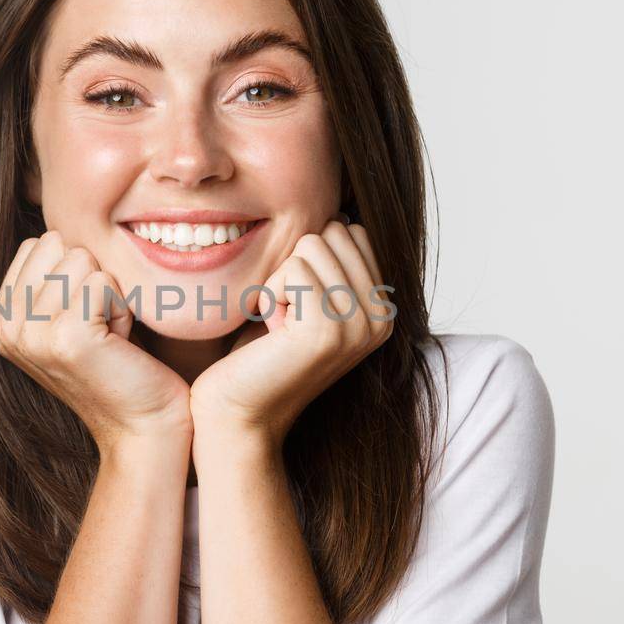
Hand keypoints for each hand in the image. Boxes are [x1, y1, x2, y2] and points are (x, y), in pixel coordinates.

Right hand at [0, 230, 192, 453]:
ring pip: (83, 260)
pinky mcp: (67, 337)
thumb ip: (48, 277)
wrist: (142, 424)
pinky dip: (122, 307)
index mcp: (0, 321)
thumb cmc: (116, 364)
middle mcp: (6, 328)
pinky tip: (119, 343)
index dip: (75, 272)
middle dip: (92, 279)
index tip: (84, 318)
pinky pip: (104, 281)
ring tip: (109, 337)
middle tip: (99, 328)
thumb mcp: (67, 316)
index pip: (38, 244)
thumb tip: (50, 224)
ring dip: (109, 296)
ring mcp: (33, 334)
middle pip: (59, 246)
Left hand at [190, 218, 393, 445]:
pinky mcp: (329, 330)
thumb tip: (343, 211)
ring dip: (281, 281)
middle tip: (287, 316)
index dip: (310, 257)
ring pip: (312, 245)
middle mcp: (382, 318)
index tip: (300, 305)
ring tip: (280, 326)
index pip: (353, 231)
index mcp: (384, 308)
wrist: (239, 412)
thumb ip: (331, 264)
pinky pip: (293, 270)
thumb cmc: (260, 352)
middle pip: (334, 231)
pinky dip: (271, 295)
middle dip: (296, 265)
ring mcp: (360, 325)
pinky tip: (272, 333)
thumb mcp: (307, 300)